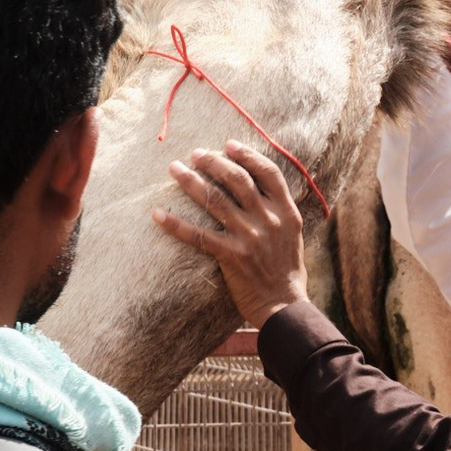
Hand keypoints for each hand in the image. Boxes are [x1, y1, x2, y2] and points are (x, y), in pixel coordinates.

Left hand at [149, 142, 310, 327]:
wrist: (285, 305)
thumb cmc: (287, 270)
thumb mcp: (292, 233)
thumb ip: (278, 210)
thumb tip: (259, 187)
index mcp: (287, 212)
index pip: (269, 173)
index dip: (248, 155)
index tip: (229, 145)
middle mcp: (269, 220)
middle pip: (238, 180)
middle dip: (214, 162)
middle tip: (195, 154)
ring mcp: (249, 237)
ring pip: (215, 200)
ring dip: (191, 182)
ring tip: (175, 169)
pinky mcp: (231, 256)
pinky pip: (198, 235)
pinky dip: (175, 224)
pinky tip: (158, 214)